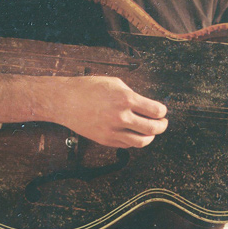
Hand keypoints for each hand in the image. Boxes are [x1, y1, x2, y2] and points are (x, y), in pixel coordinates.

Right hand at [51, 76, 167, 147]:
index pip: (156, 110)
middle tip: (163, 122)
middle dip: (162, 125)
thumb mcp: (116, 83)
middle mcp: (121, 117)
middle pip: (153, 128)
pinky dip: (135, 140)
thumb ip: (133, 95)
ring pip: (142, 141)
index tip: (162, 110)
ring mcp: (113, 131)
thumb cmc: (89, 88)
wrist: (65, 101)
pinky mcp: (106, 140)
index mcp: (126, 99)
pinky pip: (127, 145)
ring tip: (152, 131)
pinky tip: (135, 133)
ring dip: (151, 136)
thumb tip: (147, 105)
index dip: (162, 111)